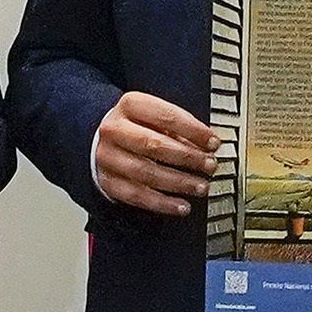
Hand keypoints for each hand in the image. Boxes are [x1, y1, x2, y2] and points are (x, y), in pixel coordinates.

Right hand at [95, 92, 217, 216]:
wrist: (98, 138)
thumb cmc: (134, 125)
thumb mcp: (153, 115)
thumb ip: (178, 128)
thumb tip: (207, 145)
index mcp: (130, 105)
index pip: (166, 116)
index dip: (194, 131)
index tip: (213, 142)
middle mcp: (114, 130)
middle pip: (154, 145)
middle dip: (187, 157)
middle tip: (209, 165)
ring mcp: (109, 157)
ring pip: (146, 173)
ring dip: (179, 182)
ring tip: (201, 187)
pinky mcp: (108, 181)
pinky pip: (137, 196)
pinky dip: (163, 203)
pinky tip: (182, 206)